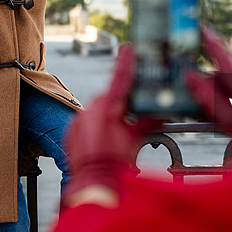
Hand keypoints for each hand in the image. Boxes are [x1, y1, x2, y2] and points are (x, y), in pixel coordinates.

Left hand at [63, 45, 161, 206]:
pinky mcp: (71, 130)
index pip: (120, 79)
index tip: (129, 48)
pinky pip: (85, 121)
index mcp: (108, 108)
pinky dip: (94, 127)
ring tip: (114, 136)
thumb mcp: (135, 139)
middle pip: (108, 97)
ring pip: (96, 109)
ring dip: (106, 117)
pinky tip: (101, 141)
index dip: (126, 63)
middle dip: (118, 104)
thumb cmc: (116, 162)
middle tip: (128, 116)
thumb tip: (160, 116)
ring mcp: (78, 119)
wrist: (94, 182)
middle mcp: (90, 109)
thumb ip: (146, 123)